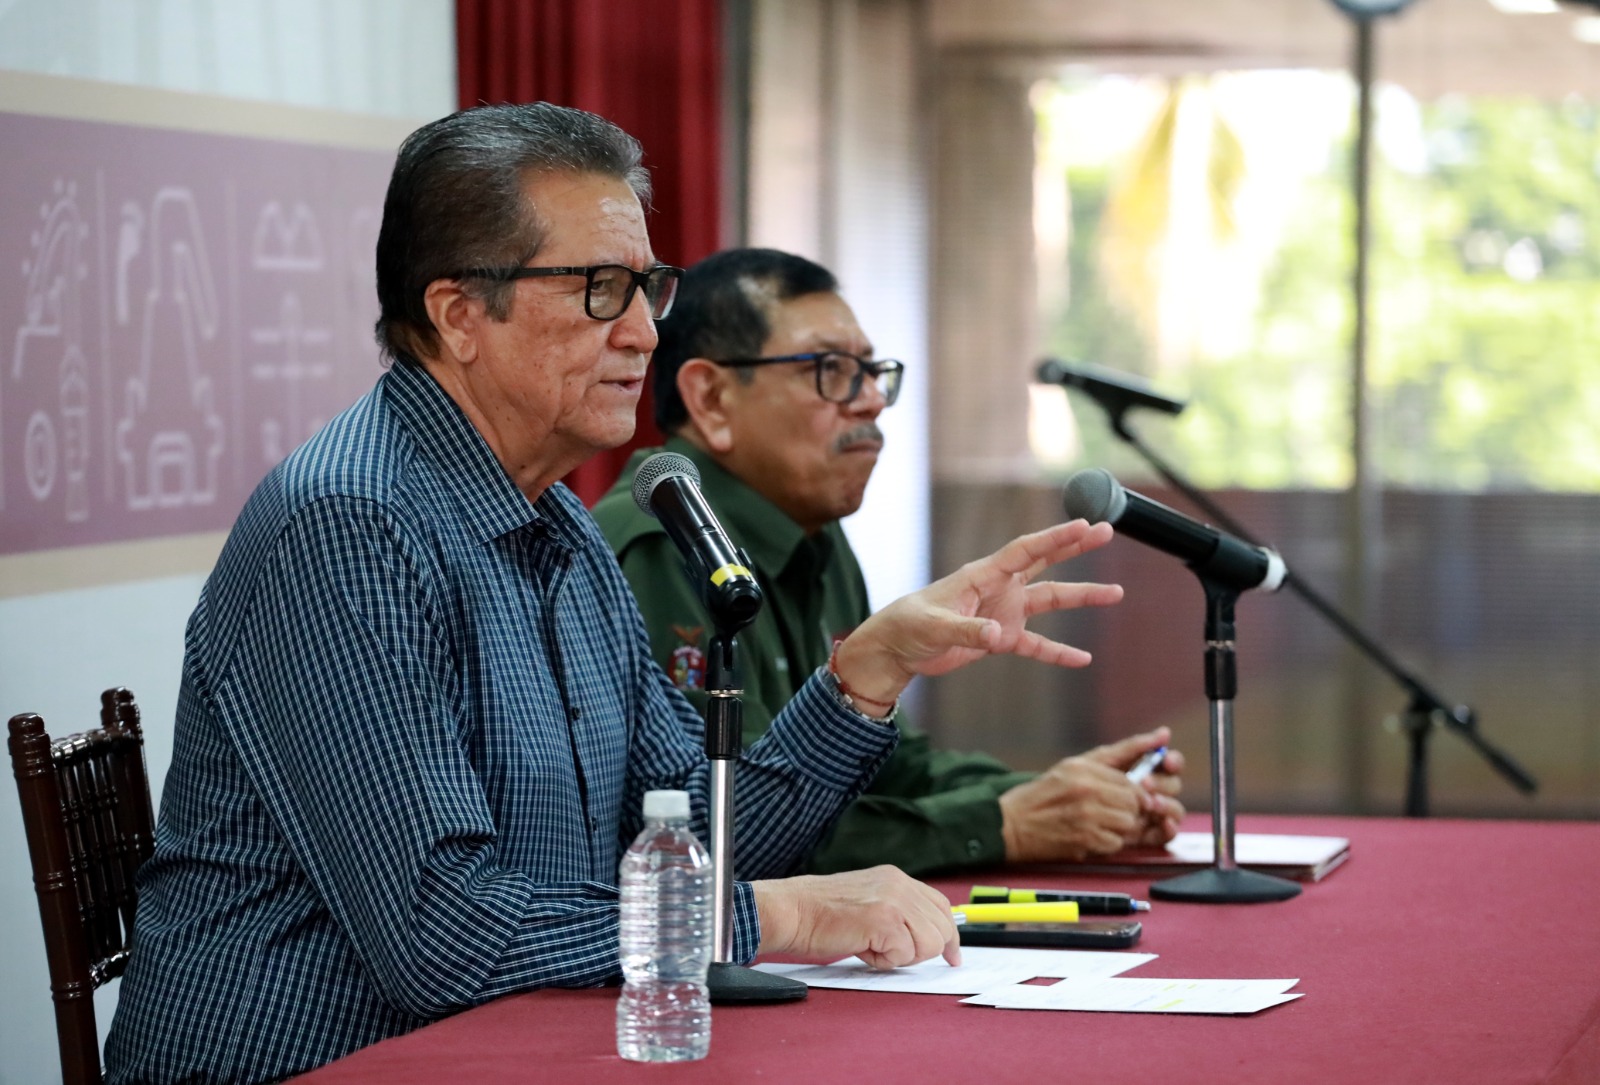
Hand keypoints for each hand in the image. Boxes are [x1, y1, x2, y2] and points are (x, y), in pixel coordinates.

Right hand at [751, 866, 959, 969]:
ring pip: (928, 944)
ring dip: (901, 956)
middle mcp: (899, 884)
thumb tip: (923, 938)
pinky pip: (904, 955)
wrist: (791, 911)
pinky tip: (862, 948)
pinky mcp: (884, 920)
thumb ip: (896, 913)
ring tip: (870, 946)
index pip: (940, 905)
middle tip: (889, 953)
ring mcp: (894, 900)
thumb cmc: (819, 914)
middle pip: (941, 928)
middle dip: (921, 950)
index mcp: (895, 878)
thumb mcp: (866, 902)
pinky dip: (883, 961)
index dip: (948, 935)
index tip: (952, 955)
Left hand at [833, 520, 1122, 706]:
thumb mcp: (936, 627)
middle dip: (1075, 547)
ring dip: (1081, 596)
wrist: (896, 649)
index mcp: (983, 575)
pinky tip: (1082, 660)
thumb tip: (999, 635)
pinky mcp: (1000, 638)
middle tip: (1106, 531)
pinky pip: (1037, 645)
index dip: (1055, 538)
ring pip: (1050, 600)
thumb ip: (969, 631)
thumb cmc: (909, 626)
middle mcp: (999, 588)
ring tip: (1115, 594)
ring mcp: (1003, 612)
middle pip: (1045, 563)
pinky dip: (1058, 652)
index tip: (1084, 524)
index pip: (1026, 551)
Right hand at [997, 728, 1185, 861]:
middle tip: (1109, 812)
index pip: (1132, 780)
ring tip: (1099, 824)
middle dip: (1129, 811)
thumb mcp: (1073, 766)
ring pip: (1129, 823)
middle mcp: (1086, 789)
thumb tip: (1162, 735)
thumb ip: (1117, 753)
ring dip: (1119, 828)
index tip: (1126, 798)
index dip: (1135, 792)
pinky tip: (1090, 836)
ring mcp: (1086, 816)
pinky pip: (1116, 843)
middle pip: (1135, 802)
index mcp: (1084, 768)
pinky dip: (1107, 843)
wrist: (1009, 824)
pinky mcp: (1084, 840)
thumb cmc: (1043, 795)